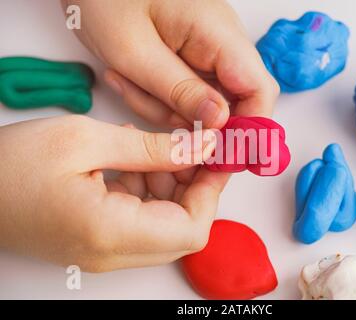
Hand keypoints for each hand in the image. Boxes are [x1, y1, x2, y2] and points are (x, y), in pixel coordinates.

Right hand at [0, 115, 228, 271]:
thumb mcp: (84, 140)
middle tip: (186, 146)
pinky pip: (142, 222)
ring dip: (169, 186)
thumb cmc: (12, 164)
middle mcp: (112, 254)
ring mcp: (105, 252)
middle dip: (193, 186)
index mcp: (110, 233)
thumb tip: (201, 147)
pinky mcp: (98, 242)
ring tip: (148, 150)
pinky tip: (129, 162)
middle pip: (183, 231)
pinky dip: (147, 191)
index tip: (214, 155)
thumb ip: (150, 148)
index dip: (211, 192)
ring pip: (165, 225)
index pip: (192, 229)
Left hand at [63, 0, 278, 128]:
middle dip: (193, 119)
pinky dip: (162, 96)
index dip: (248, 130)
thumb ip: (180, 90)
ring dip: (167, 106)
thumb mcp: (135, 53)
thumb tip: (221, 124)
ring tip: (127, 81)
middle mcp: (223, 40)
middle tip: (150, 110)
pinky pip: (189, 91)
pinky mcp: (194, 54)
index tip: (220, 157)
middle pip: (234, 102)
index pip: (259, 91)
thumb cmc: (106, 0)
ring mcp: (210, 47)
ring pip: (207, 102)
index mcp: (218, 34)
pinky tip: (132, 78)